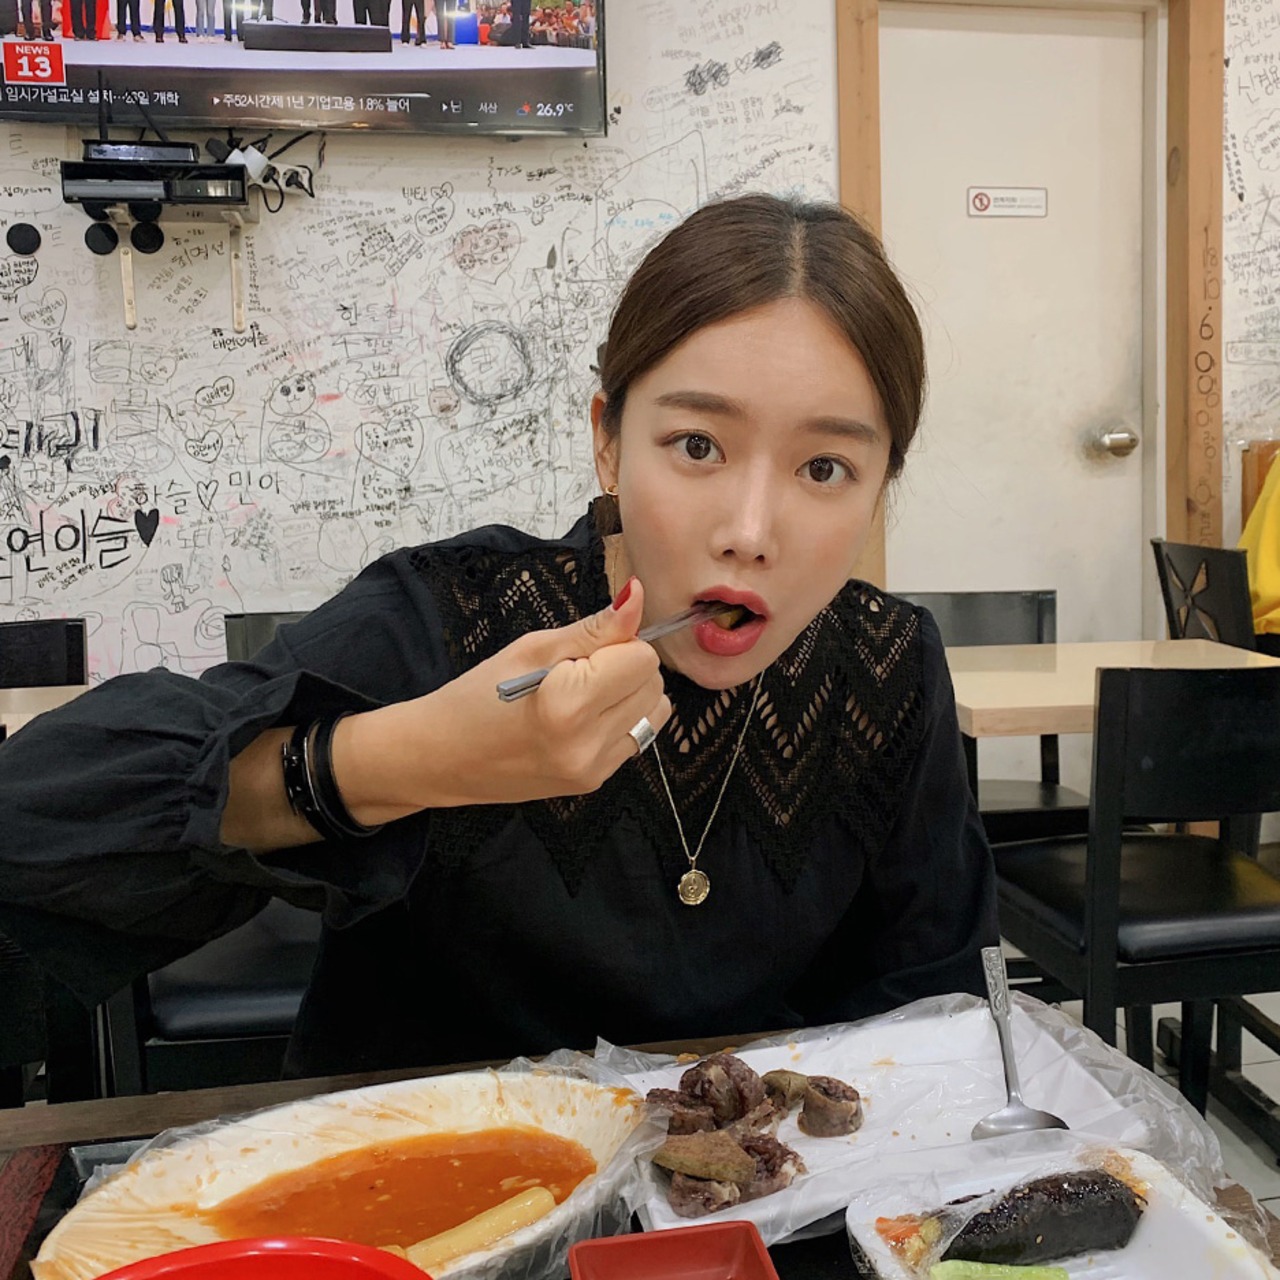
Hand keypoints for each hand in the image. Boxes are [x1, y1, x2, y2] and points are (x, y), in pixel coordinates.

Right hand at [338, 578, 671, 815]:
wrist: (443, 757)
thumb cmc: (478, 694)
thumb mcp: (534, 649)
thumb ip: (596, 628)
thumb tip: (637, 594)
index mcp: (569, 704)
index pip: (642, 658)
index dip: (617, 644)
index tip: (581, 652)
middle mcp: (588, 744)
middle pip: (654, 684)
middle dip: (627, 668)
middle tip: (579, 672)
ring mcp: (594, 770)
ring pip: (655, 713)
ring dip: (631, 695)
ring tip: (585, 695)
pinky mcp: (595, 784)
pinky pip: (639, 738)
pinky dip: (621, 720)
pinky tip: (584, 720)